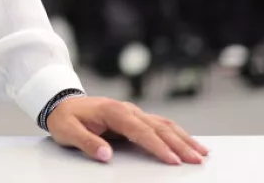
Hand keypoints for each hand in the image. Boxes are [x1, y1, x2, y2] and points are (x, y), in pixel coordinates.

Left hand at [47, 96, 207, 164]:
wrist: (60, 103)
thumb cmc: (65, 118)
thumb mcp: (67, 131)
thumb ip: (86, 142)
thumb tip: (105, 154)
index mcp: (112, 111)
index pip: (140, 130)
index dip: (157, 146)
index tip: (173, 160)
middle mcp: (126, 109)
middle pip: (158, 126)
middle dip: (179, 144)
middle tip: (197, 159)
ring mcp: (132, 112)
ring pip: (163, 124)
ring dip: (183, 138)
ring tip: (202, 152)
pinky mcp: (135, 117)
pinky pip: (160, 124)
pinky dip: (176, 133)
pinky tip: (188, 142)